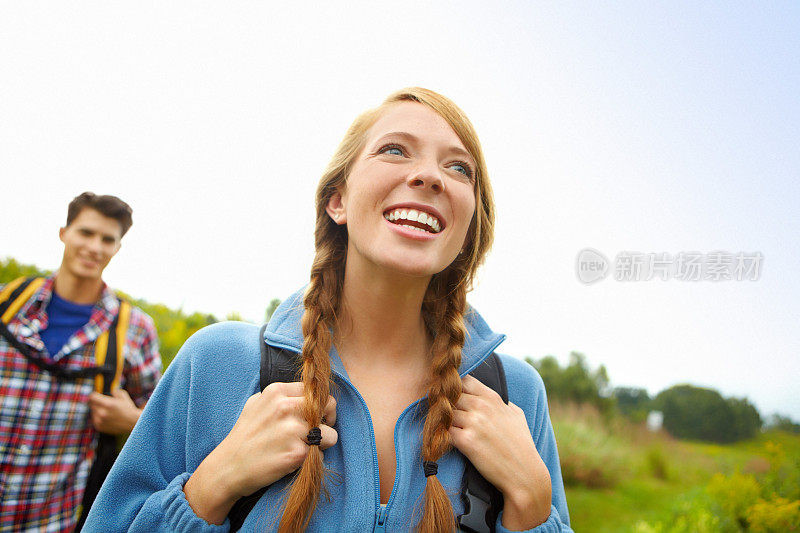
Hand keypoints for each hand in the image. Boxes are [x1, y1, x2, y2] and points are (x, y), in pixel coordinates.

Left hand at [89, 388, 141, 434]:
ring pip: (93, 411)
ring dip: (97, 409)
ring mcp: (100, 421)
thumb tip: (109, 389)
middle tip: (102, 402)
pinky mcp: (99, 427)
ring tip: (107, 411)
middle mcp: (102, 413)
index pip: (92, 397)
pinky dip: (98, 417)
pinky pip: (94, 419)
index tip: (96, 394)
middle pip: (91, 404)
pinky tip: (107, 417)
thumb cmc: (128, 408)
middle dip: (96, 402)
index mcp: (108, 404)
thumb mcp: (123, 396)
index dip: (94, 394)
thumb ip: (115, 390)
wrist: (132, 423)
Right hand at [184, 382, 337, 524]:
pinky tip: (296, 459)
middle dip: (327, 419)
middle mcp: (287, 407)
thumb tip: (306, 395)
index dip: (319, 404)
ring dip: (322, 442)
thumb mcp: (256, 403)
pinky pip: (322, 453)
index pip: (316, 391)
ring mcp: (293, 430)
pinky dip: (314, 458)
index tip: (314, 415)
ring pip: (330, 433)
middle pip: (329, 405)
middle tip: (317, 431)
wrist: (228, 467)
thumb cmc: (244, 436)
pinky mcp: (297, 453)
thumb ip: (281, 396)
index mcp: (277, 392)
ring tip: (304, 447)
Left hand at [448, 375, 550, 528]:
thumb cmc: (522, 446)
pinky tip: (448, 441)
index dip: (455, 388)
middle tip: (445, 416)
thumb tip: (495, 400)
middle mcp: (481, 407)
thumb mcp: (516, 416)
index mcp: (492, 398)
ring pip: (444, 412)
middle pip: (450, 395)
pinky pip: (444, 431)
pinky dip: (442, 435)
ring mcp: (473, 423)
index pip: (464, 380)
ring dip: (443, 421)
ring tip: (446, 429)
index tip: (453, 397)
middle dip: (445, 404)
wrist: (524, 474)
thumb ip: (502, 403)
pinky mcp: (465, 441)